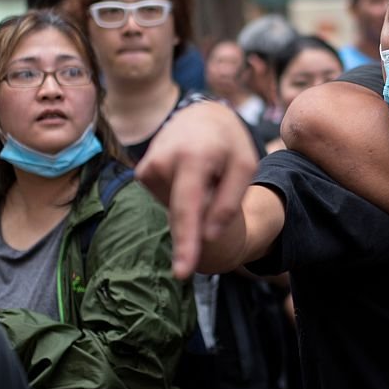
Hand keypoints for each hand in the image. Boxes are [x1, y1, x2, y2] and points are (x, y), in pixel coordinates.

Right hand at [135, 101, 258, 278]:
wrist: (201, 116)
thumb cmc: (228, 144)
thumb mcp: (245, 166)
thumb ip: (229, 201)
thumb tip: (208, 236)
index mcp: (194, 157)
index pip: (189, 207)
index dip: (186, 242)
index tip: (183, 272)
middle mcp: (164, 160)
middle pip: (177, 213)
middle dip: (184, 243)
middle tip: (186, 270)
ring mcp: (148, 167)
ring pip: (176, 208)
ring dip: (194, 203)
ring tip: (205, 176)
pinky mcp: (143, 173)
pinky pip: (168, 199)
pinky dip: (183, 197)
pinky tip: (191, 177)